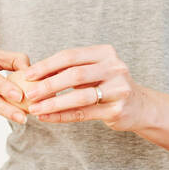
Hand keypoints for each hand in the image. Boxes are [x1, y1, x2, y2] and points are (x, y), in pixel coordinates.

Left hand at [21, 45, 148, 130]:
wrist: (140, 106)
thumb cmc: (108, 85)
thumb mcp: (94, 71)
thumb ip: (70, 70)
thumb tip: (34, 74)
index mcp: (106, 53)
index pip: (70, 56)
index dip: (47, 65)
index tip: (28, 74)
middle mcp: (114, 68)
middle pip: (74, 75)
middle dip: (48, 84)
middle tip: (29, 92)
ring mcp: (118, 89)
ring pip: (79, 96)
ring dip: (53, 103)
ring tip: (34, 108)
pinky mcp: (117, 110)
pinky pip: (83, 113)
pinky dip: (61, 116)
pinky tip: (46, 117)